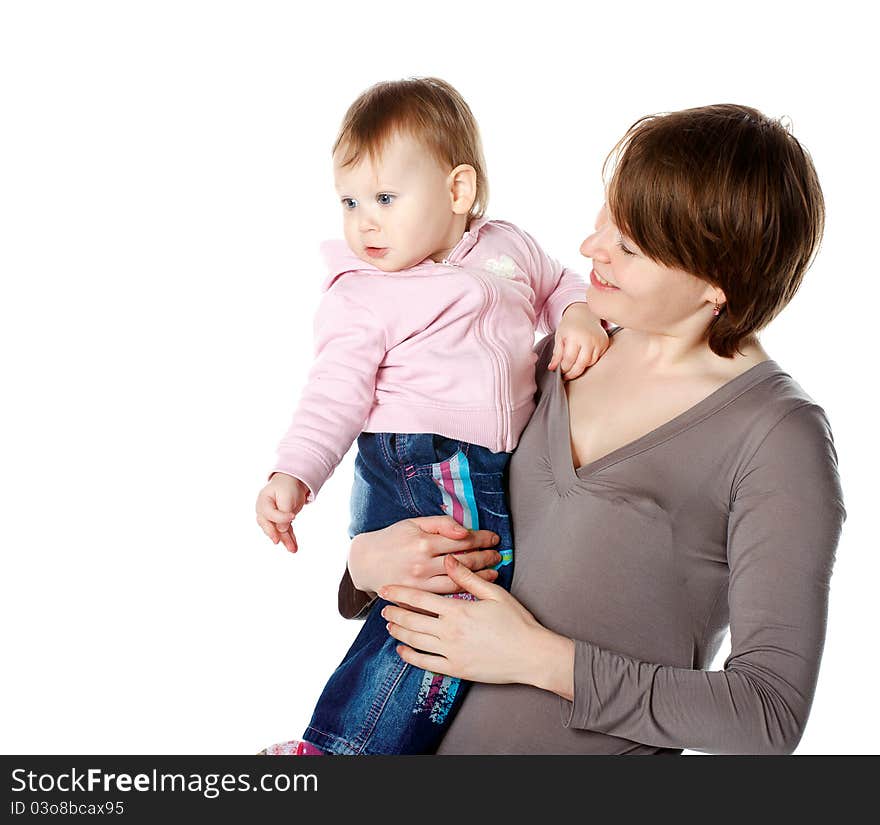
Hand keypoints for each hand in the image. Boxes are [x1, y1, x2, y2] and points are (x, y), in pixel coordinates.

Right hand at [255, 473, 309, 552]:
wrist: (291, 482)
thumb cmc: (287, 486)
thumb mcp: (286, 496)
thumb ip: (283, 512)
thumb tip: (282, 529)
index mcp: (263, 501)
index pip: (269, 513)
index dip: (281, 517)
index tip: (293, 516)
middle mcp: (264, 511)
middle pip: (268, 525)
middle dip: (275, 535)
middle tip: (277, 541)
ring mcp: (271, 517)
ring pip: (277, 531)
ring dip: (285, 541)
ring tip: (293, 550)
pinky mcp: (280, 522)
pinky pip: (284, 531)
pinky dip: (290, 538)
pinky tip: (294, 547)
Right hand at [348, 515, 503, 597]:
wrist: (365, 562)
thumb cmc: (392, 539)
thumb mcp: (414, 523)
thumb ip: (441, 524)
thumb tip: (464, 530)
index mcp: (424, 542)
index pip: (462, 540)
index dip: (482, 539)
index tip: (494, 539)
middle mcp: (423, 564)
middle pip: (464, 561)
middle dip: (485, 557)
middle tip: (497, 555)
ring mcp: (420, 583)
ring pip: (458, 580)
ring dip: (480, 576)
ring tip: (494, 572)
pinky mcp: (417, 597)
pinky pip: (445, 595)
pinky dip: (463, 591)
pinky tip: (475, 588)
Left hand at [380, 554, 559, 685]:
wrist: (531, 655)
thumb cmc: (516, 622)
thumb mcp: (494, 593)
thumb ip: (467, 577)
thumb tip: (449, 558)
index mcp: (457, 610)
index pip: (420, 598)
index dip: (399, 592)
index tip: (385, 589)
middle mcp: (449, 632)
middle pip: (411, 620)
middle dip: (394, 613)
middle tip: (382, 608)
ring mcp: (451, 652)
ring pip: (415, 641)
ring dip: (399, 632)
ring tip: (389, 626)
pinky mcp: (455, 670)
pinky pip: (425, 663)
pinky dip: (410, 656)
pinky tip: (402, 651)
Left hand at [548, 301, 609, 379]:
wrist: (583, 314)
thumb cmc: (569, 326)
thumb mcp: (559, 337)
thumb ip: (556, 354)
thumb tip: (552, 368)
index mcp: (575, 336)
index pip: (569, 359)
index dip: (564, 368)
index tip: (560, 372)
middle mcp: (589, 339)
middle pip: (581, 364)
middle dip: (572, 373)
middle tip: (566, 376)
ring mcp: (599, 341)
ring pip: (590, 363)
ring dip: (580, 367)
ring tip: (573, 367)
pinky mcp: (605, 343)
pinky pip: (597, 359)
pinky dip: (589, 362)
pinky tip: (582, 360)